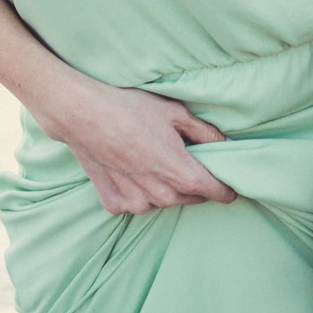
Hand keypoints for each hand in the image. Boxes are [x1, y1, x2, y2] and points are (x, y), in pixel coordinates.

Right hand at [41, 80, 236, 214]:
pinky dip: (139, 191)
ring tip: (154, 159)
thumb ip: (206, 133)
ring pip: (164, 201)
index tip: (230, 186)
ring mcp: (135, 202)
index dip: (226, 189)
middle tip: (187, 160)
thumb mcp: (175, 112)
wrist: (82, 114)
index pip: (215, 192)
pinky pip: (136, 204)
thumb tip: (228, 145)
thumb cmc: (130, 108)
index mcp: (179, 172)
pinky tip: (131, 169)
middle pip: (190, 197)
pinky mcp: (114, 203)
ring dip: (166, 187)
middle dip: (194, 183)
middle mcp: (160, 195)